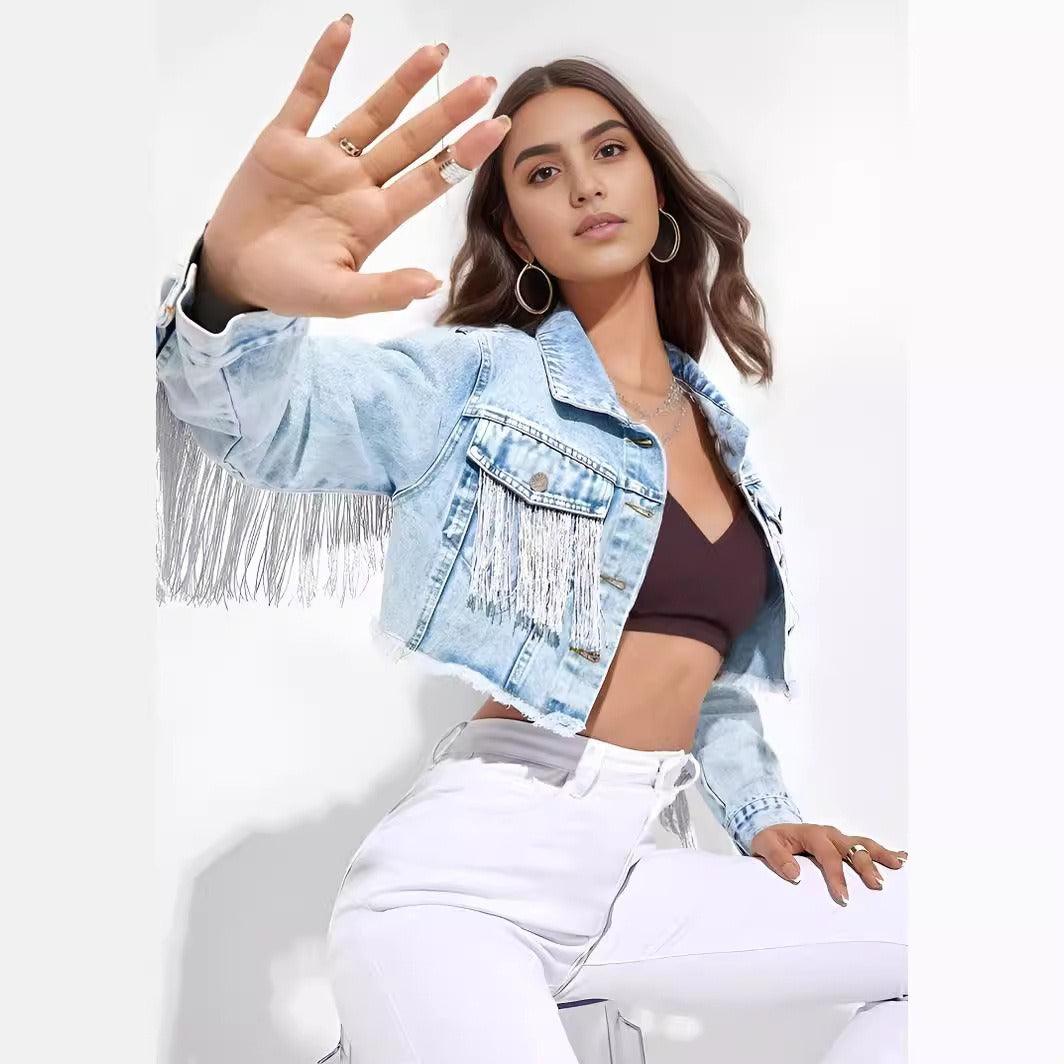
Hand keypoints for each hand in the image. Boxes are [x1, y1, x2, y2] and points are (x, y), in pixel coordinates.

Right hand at [199, 18, 509, 318]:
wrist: (234, 275)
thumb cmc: (288, 288)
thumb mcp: (339, 297)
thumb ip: (383, 291)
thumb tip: (431, 283)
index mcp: (375, 218)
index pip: (429, 181)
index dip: (463, 154)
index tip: (496, 128)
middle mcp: (357, 183)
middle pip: (411, 141)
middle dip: (447, 112)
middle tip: (483, 84)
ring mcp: (323, 159)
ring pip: (372, 113)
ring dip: (403, 83)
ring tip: (436, 53)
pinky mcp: (284, 142)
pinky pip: (307, 95)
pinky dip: (324, 62)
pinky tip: (345, 29)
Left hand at [749, 822, 907, 906]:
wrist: (772, 829)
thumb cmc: (770, 839)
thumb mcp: (764, 846)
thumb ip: (777, 858)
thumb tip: (794, 875)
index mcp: (812, 834)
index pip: (828, 856)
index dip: (837, 876)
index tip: (844, 898)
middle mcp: (830, 834)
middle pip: (853, 848)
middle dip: (866, 866)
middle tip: (877, 885)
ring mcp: (839, 838)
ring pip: (864, 844)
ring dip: (882, 855)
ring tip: (900, 866)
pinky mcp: (844, 844)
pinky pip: (866, 845)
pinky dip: (885, 851)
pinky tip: (902, 859)